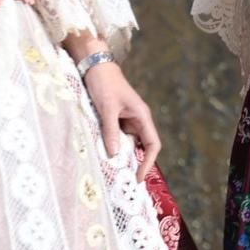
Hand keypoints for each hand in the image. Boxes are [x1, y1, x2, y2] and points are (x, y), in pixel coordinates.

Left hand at [81, 58, 160, 180]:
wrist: (96, 66)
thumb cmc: (105, 84)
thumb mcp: (107, 108)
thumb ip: (110, 131)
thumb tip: (113, 155)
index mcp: (142, 116)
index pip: (152, 144)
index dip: (148, 162)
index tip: (139, 177)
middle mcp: (138, 120)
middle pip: (143, 147)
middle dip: (138, 163)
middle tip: (127, 182)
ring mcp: (128, 120)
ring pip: (130, 143)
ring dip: (125, 156)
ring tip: (117, 174)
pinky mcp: (118, 119)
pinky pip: (120, 137)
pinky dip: (116, 147)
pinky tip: (108, 157)